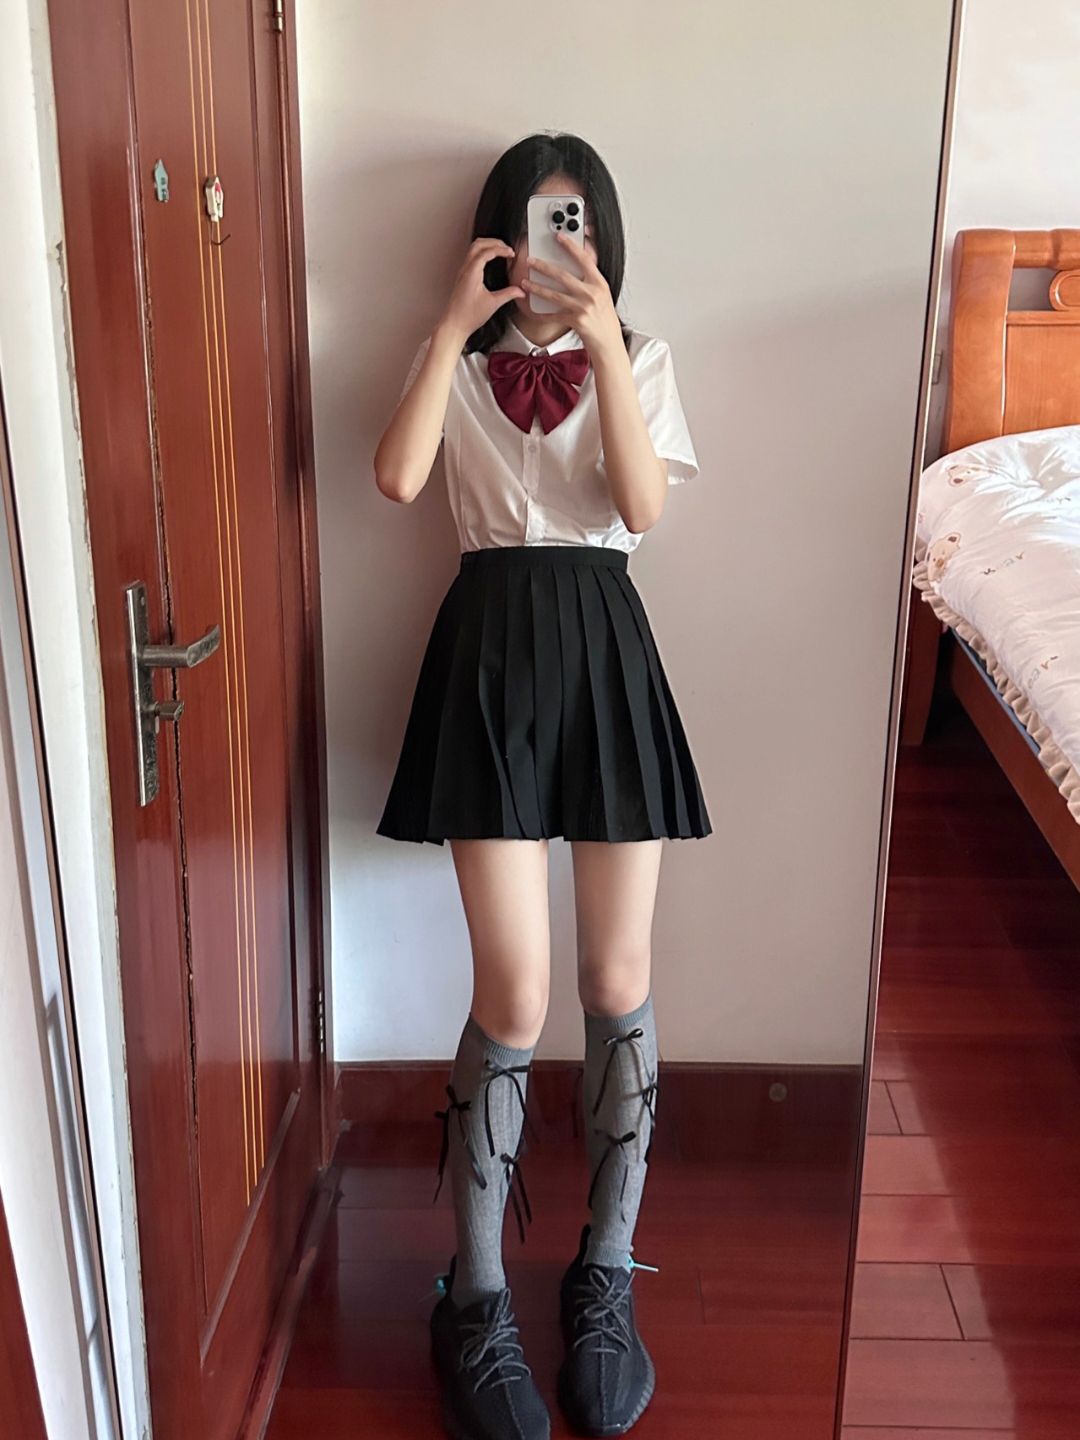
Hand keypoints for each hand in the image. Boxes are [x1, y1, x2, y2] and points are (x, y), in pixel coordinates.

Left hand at [439, 238, 524, 341]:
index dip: (501, 249)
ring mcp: (462, 272)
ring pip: (473, 248)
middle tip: (507, 248)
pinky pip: (471, 257)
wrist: (454, 325)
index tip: (511, 253)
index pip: (487, 252)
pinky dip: (482, 253)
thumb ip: (508, 294)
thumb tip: (520, 291)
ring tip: (500, 251)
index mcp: (472, 273)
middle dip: (494, 242)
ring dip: (487, 245)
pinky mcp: (462, 277)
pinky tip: (490, 260)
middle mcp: (465, 270)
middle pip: (479, 244)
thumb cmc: (468, 316)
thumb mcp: (493, 304)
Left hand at [520, 232, 623, 358]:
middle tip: (531, 261)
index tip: (559, 237)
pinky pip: (553, 315)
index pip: (584, 259)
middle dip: (544, 267)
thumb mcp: (603, 296)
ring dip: (537, 287)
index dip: (571, 247)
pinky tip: (531, 308)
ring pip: (554, 294)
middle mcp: (592, 293)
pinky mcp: (576, 321)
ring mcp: (583, 307)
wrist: (609, 343)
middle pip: (563, 276)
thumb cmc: (605, 320)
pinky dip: (541, 313)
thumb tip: (577, 267)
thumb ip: (591, 282)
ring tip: (525, 282)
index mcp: (599, 283)